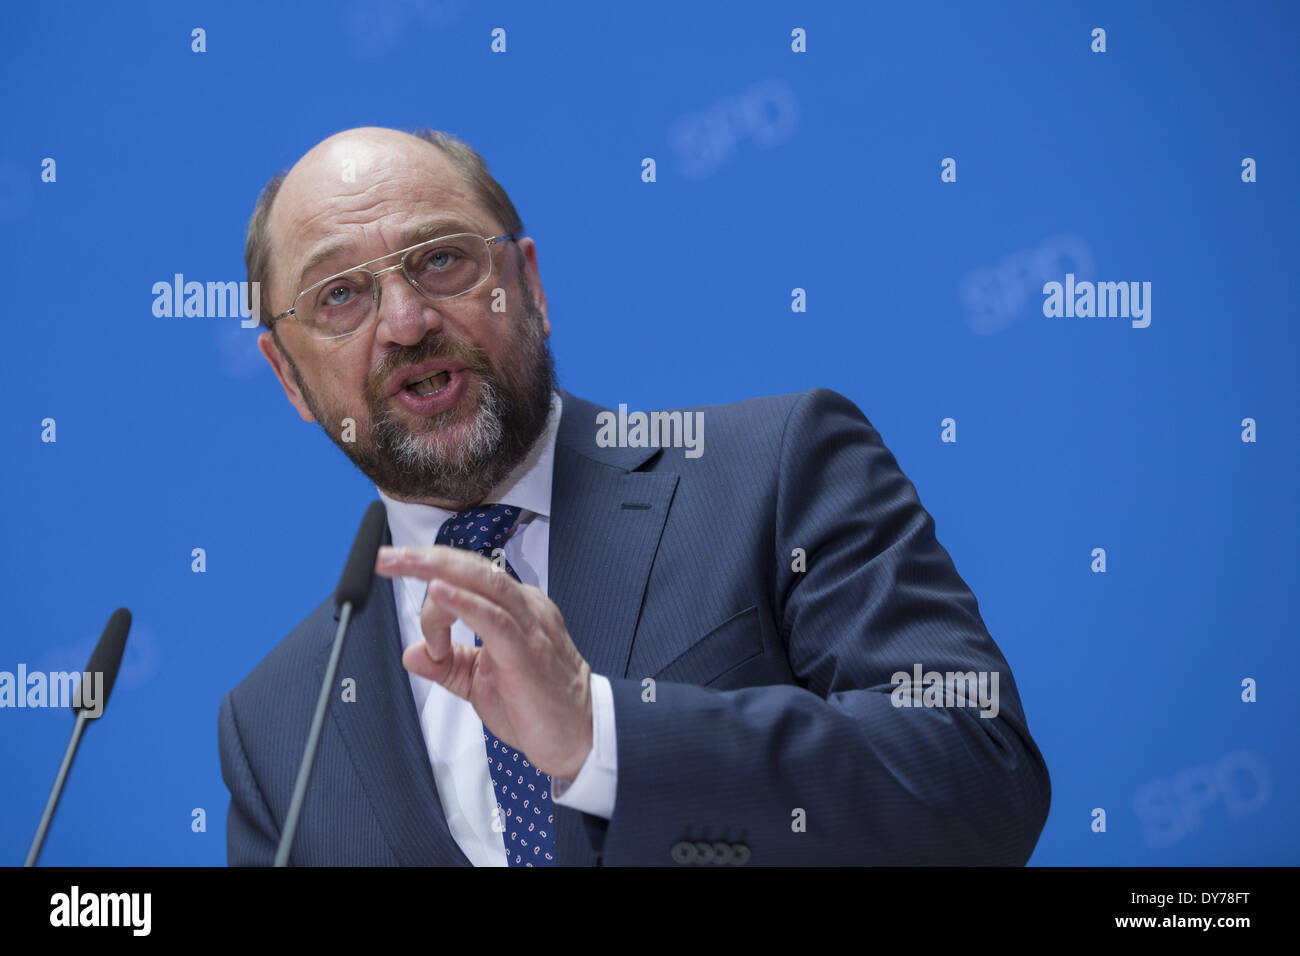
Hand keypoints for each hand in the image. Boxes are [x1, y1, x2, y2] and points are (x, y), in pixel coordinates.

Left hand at [374, 544, 593, 779]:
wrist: (581, 739)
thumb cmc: (539, 707)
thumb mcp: (480, 683)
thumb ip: (448, 665)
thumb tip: (412, 653)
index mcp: (516, 610)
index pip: (467, 580)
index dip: (433, 596)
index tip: (429, 642)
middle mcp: (524, 608)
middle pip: (472, 567)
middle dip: (425, 558)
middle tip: (386, 558)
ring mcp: (529, 626)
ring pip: (482, 582)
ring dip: (436, 570)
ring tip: (402, 563)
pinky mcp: (526, 652)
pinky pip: (492, 618)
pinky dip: (463, 602)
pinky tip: (438, 591)